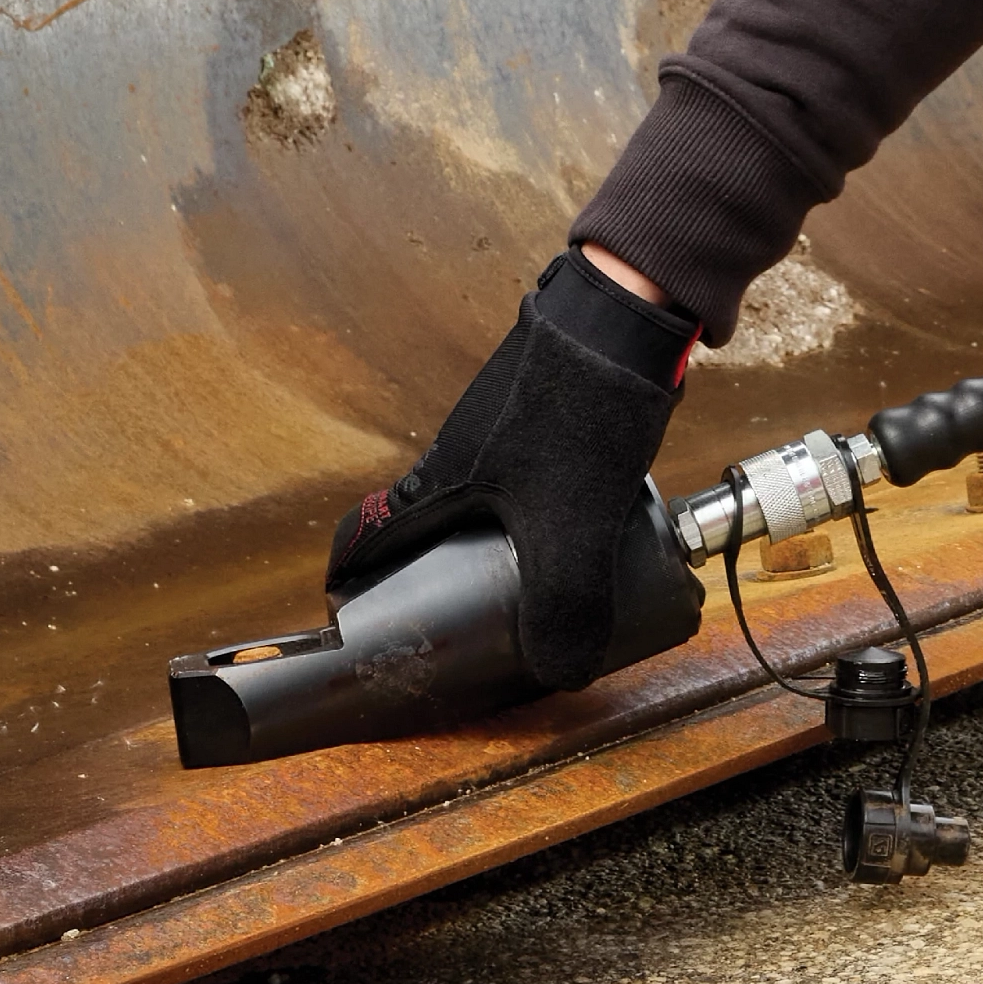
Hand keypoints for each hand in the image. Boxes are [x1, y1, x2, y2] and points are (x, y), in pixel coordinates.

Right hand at [328, 250, 702, 696]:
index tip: (354, 624)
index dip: (353, 589)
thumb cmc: (579, 405)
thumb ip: (565, 603)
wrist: (629, 312)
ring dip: (497, 546)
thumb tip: (562, 671)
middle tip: (462, 624)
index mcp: (434, 483)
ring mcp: (502, 432)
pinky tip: (587, 530)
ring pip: (484, 504)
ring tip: (533, 589)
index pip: (364, 540)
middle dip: (438, 580)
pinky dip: (543, 513)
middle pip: (428, 530)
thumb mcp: (571, 523)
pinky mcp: (549, 414)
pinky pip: (533, 479)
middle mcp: (457, 456)